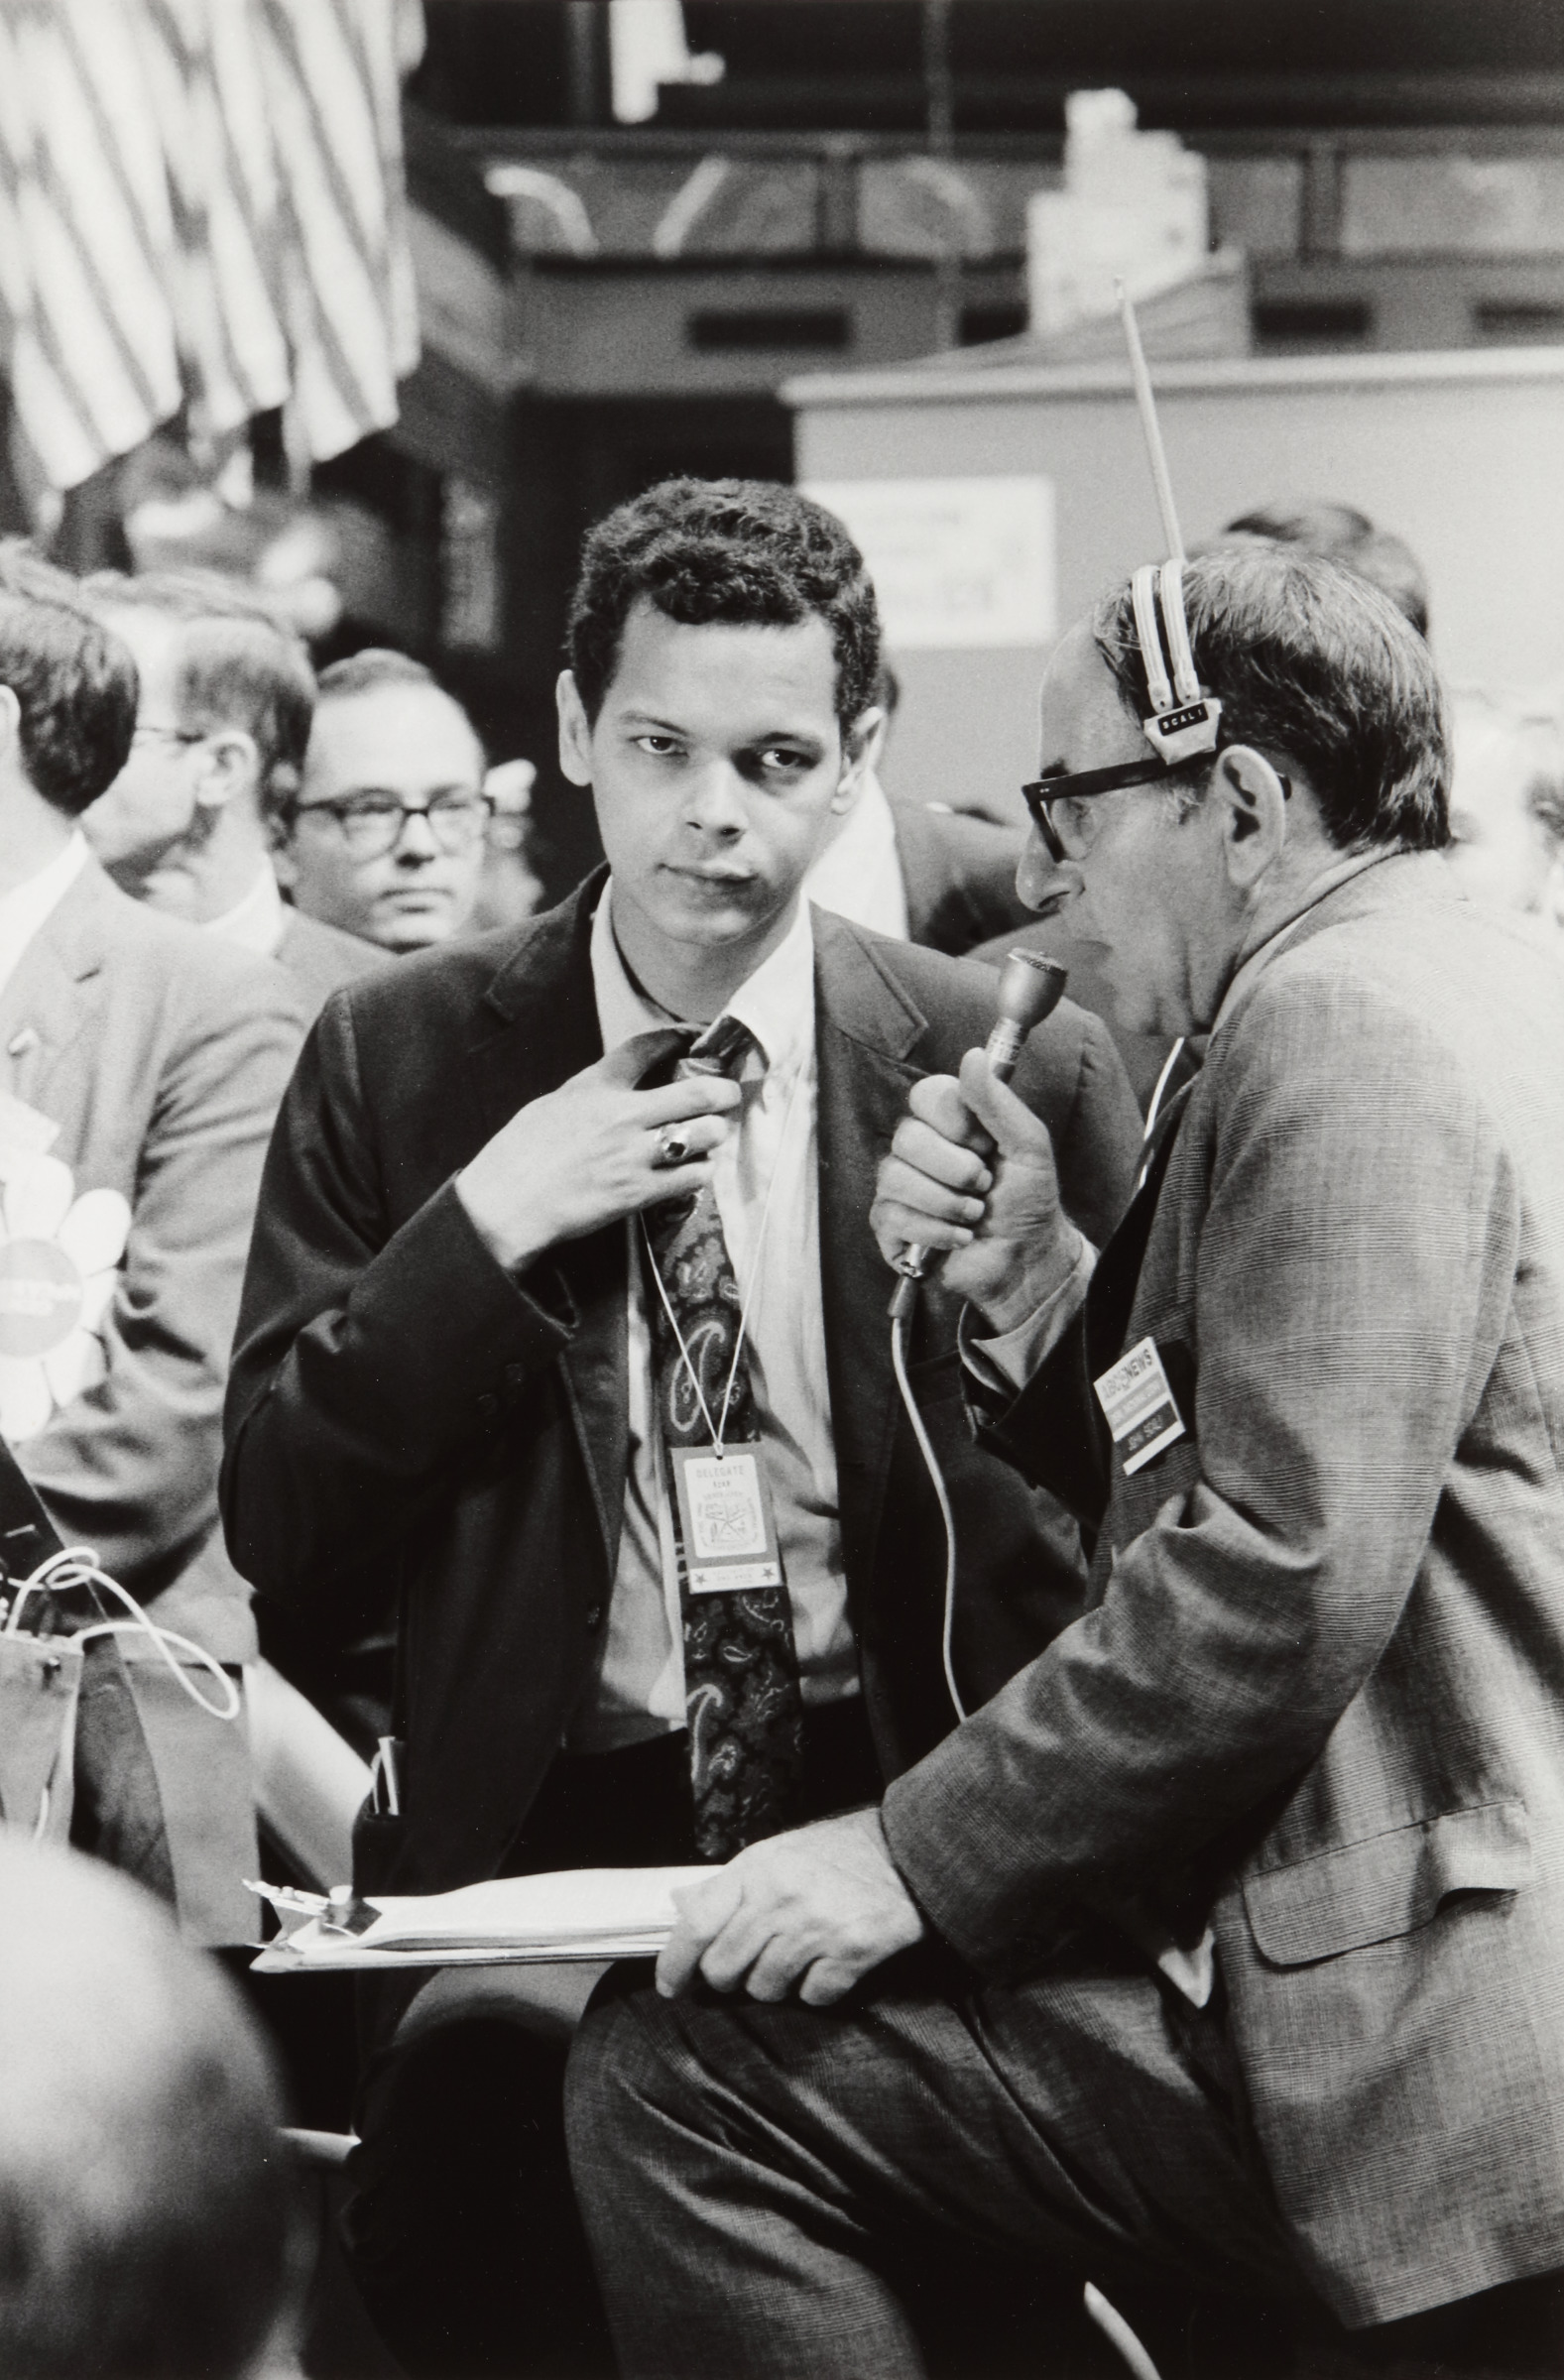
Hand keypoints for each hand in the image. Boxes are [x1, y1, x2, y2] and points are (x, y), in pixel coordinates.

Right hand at [456, 1029, 741, 1273]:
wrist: (506, 1205)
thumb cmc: (518, 1155)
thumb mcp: (551, 1105)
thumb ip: (590, 1094)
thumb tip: (617, 1091)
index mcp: (595, 1087)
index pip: (646, 1047)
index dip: (678, 1036)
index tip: (693, 1037)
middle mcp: (622, 1115)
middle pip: (699, 1092)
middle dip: (724, 1092)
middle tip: (727, 1096)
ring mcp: (635, 1155)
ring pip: (707, 1135)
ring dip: (715, 1135)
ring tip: (709, 1138)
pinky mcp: (640, 1192)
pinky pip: (694, 1177)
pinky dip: (701, 1171)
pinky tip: (692, 1170)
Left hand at [656, 1806, 925, 2006]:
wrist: (909, 1853)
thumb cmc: (838, 1853)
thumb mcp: (776, 1854)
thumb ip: (730, 1885)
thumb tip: (681, 1907)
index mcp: (757, 1869)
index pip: (697, 1926)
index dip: (675, 1963)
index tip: (671, 1985)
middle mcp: (781, 1899)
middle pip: (725, 1969)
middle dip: (729, 1977)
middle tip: (747, 1964)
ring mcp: (816, 1929)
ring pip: (766, 1989)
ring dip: (775, 1982)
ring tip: (795, 1955)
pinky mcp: (852, 1954)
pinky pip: (813, 1997)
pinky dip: (817, 1988)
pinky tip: (828, 1962)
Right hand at [871, 1048, 1078, 1330]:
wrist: (1027, 1260)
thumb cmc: (1029, 1202)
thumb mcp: (1027, 1145)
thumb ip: (997, 1101)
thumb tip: (972, 1056)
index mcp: (948, 1123)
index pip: (925, 1095)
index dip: (954, 1121)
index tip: (985, 1144)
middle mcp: (919, 1150)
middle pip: (907, 1137)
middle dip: (957, 1170)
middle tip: (983, 1185)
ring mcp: (900, 1187)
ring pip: (895, 1177)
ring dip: (948, 1203)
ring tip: (975, 1215)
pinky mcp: (890, 1225)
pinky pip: (891, 1215)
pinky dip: (935, 1231)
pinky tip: (959, 1237)